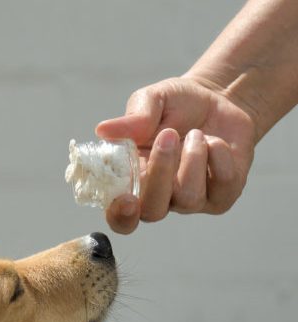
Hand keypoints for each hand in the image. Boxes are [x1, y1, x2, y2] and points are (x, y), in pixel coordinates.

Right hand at [95, 76, 256, 233]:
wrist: (218, 99)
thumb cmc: (175, 105)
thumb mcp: (151, 101)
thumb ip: (131, 119)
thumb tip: (103, 130)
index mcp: (132, 184)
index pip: (120, 218)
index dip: (121, 216)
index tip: (127, 200)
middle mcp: (159, 199)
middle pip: (153, 211)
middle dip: (160, 173)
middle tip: (167, 135)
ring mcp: (191, 202)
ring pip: (188, 198)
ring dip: (192, 157)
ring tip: (195, 134)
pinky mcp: (222, 196)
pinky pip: (222, 184)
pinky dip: (219, 154)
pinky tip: (214, 141)